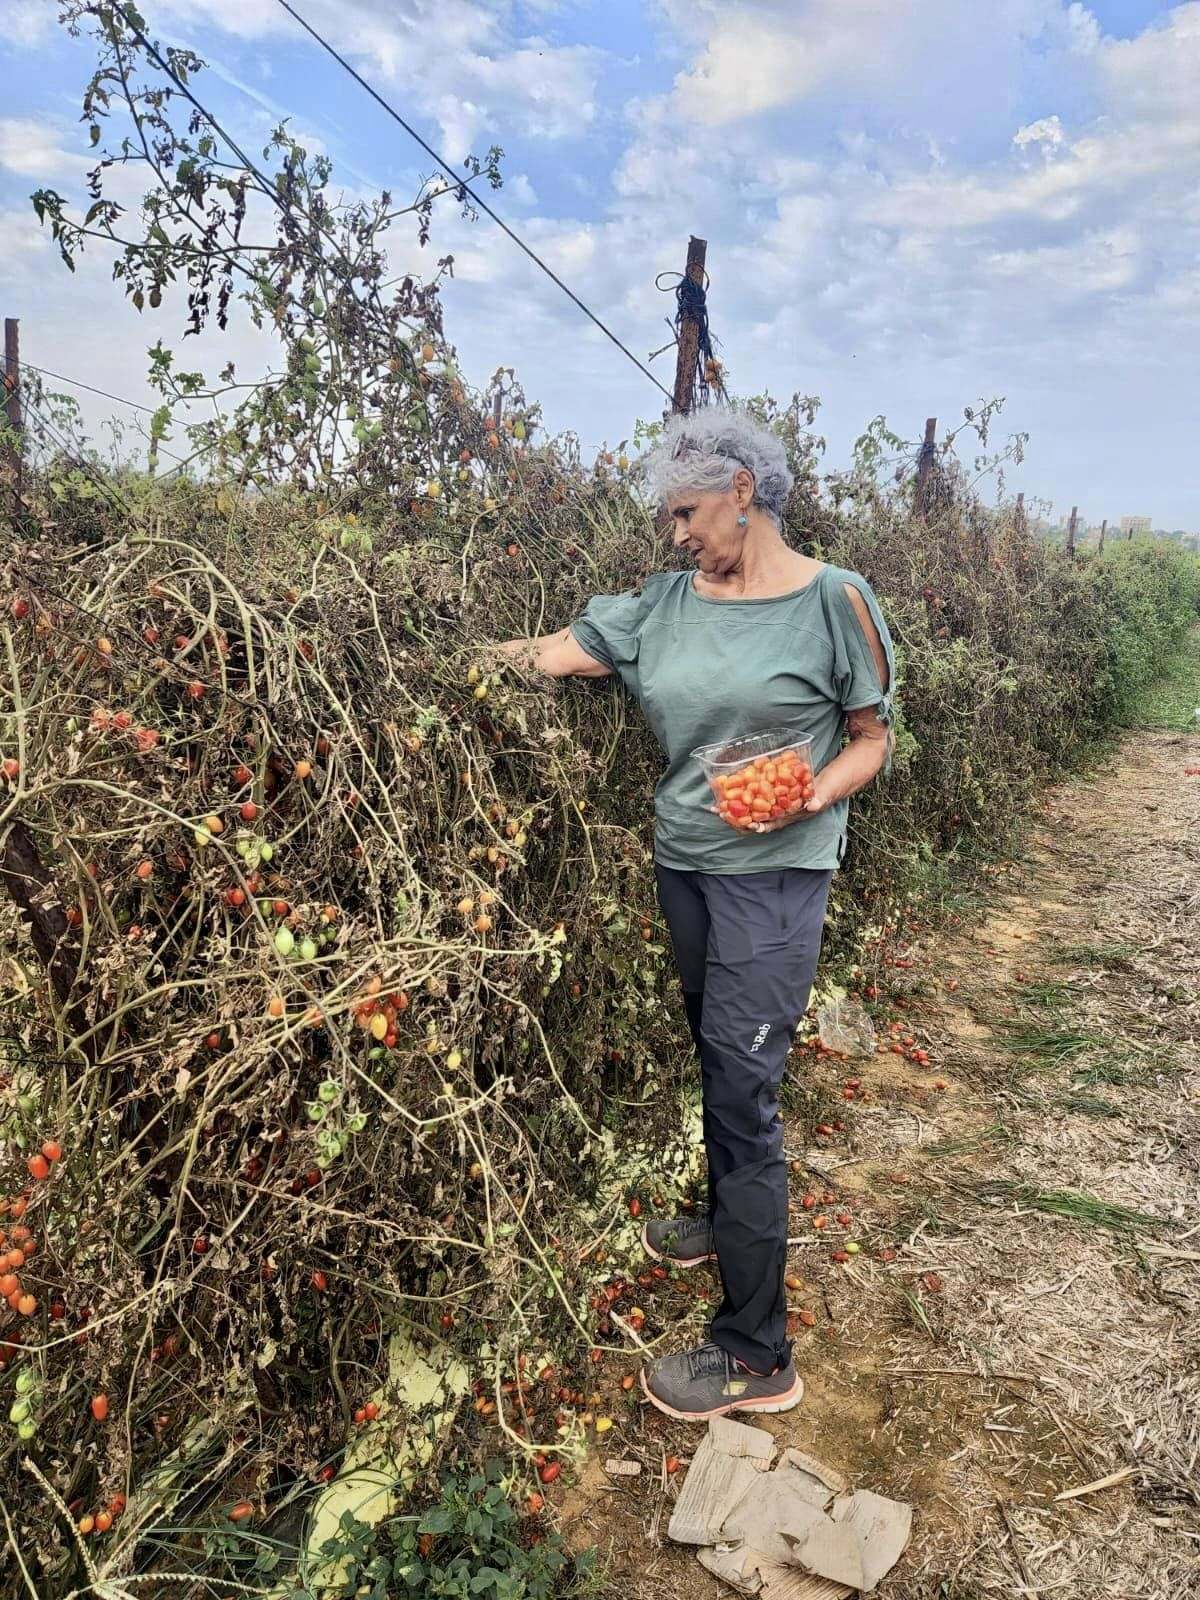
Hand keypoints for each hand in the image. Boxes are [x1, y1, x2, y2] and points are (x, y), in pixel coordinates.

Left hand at [707, 779, 833, 833]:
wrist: (826, 784)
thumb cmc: (825, 792)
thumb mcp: (823, 795)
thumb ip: (819, 800)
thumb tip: (813, 805)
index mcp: (788, 817)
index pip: (770, 825)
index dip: (757, 826)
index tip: (746, 825)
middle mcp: (777, 813)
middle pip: (753, 820)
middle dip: (736, 819)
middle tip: (719, 812)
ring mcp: (772, 804)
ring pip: (749, 810)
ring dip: (733, 809)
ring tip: (716, 805)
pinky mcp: (769, 794)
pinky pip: (752, 797)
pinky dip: (741, 795)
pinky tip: (729, 788)